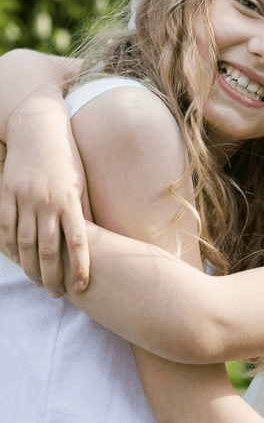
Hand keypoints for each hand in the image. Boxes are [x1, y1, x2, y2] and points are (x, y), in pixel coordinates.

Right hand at [0, 97, 90, 295]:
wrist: (38, 130)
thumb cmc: (67, 159)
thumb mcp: (81, 184)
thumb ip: (83, 212)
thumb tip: (93, 241)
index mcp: (69, 200)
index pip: (78, 241)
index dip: (80, 266)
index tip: (82, 286)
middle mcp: (45, 201)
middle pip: (49, 249)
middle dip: (53, 276)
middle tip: (58, 294)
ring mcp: (22, 199)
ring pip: (25, 243)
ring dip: (31, 267)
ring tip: (39, 283)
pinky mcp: (5, 195)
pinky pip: (5, 228)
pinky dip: (10, 248)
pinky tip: (17, 261)